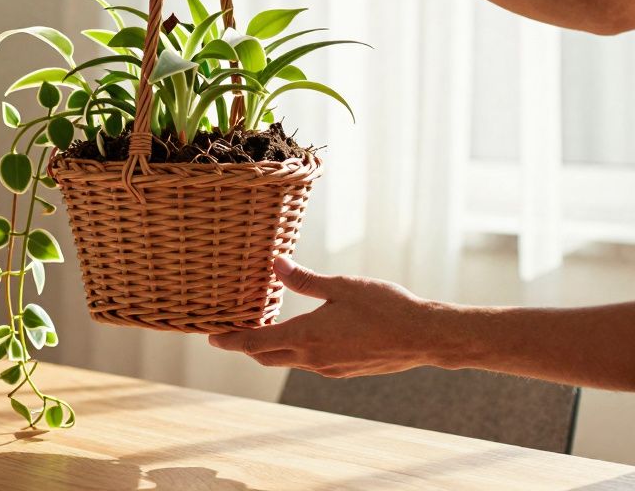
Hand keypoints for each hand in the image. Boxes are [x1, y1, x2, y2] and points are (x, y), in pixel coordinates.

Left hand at [208, 257, 451, 377]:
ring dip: (270, 348)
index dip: (229, 339)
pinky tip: (302, 335)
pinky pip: (308, 362)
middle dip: (245, 345)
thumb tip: (274, 264)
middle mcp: (312, 358)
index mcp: (306, 336)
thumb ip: (304, 279)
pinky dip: (294, 350)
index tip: (211, 336)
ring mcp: (329, 368)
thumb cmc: (385, 307)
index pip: (254, 343)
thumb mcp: (341, 286)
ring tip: (261, 329)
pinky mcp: (344, 369)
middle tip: (229, 332)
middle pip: (266, 356)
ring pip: (287, 360)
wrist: (424, 337)